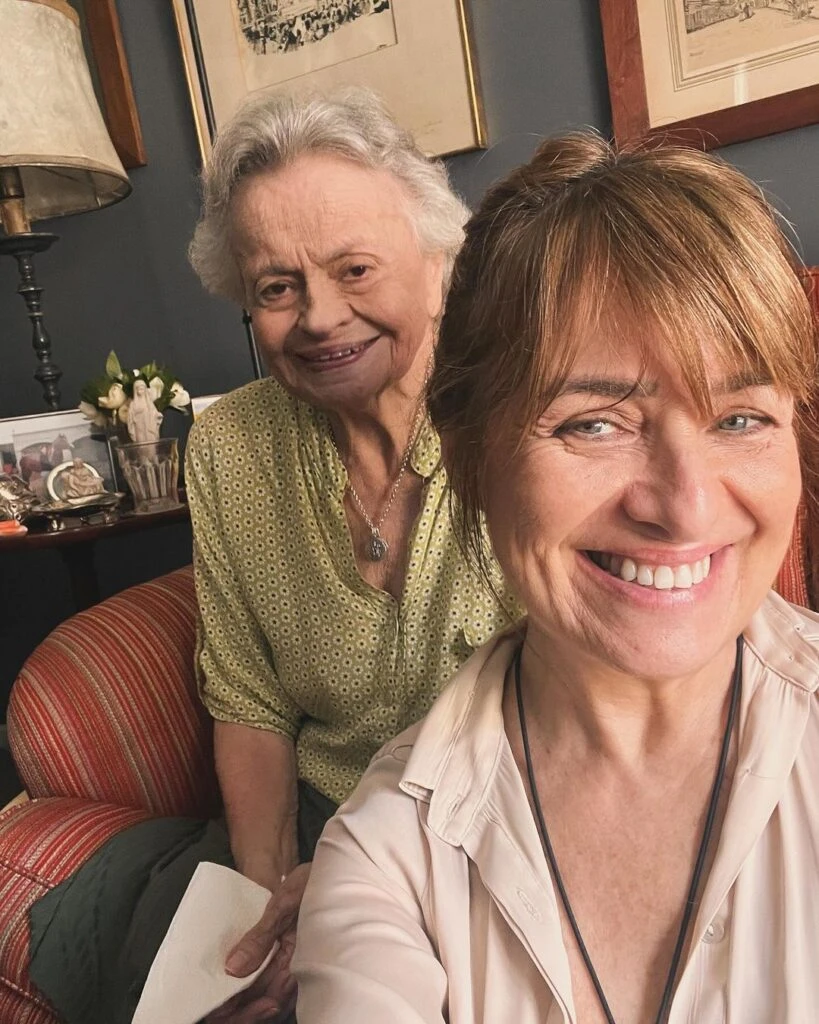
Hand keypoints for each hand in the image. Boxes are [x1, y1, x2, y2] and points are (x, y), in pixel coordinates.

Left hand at [205, 863, 311, 1023]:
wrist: (327, 871)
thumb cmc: (308, 884)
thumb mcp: (282, 905)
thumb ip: (259, 938)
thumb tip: (233, 968)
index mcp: (301, 959)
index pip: (268, 997)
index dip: (241, 1008)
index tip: (217, 1010)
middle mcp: (303, 969)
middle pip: (269, 1003)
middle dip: (242, 1013)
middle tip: (214, 1015)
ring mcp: (300, 967)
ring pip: (272, 999)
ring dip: (247, 1006)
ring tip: (222, 1010)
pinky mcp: (295, 960)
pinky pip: (275, 987)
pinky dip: (256, 994)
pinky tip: (240, 994)